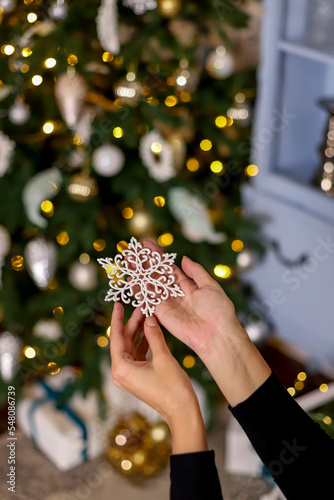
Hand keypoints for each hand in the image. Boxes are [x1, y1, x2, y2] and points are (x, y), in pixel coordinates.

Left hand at [110, 302, 207, 452]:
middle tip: (142, 306)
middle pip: (124, 340)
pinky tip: (152, 329)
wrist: (182, 412)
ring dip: (140, 331)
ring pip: (132, 346)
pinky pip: (138, 353)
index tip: (117, 304)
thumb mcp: (163, 357)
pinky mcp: (139, 376)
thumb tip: (149, 317)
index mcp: (121, 368)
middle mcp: (121, 372)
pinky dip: (145, 341)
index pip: (116, 337)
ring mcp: (130, 375)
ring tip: (148, 314)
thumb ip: (154, 335)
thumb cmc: (172, 388)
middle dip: (133, 323)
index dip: (117, 319)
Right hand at [141, 239, 248, 357]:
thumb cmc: (218, 310)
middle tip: (132, 250)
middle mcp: (174, 294)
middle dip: (144, 262)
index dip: (157, 256)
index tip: (146, 244)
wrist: (216, 333)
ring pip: (149, 285)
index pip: (168, 268)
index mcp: (187, 286)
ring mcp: (166, 303)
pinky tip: (130, 278)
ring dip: (138, 272)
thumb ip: (195, 271)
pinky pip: (147, 299)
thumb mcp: (209, 285)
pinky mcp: (161, 313)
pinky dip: (138, 289)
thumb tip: (184, 258)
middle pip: (156, 275)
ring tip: (128, 258)